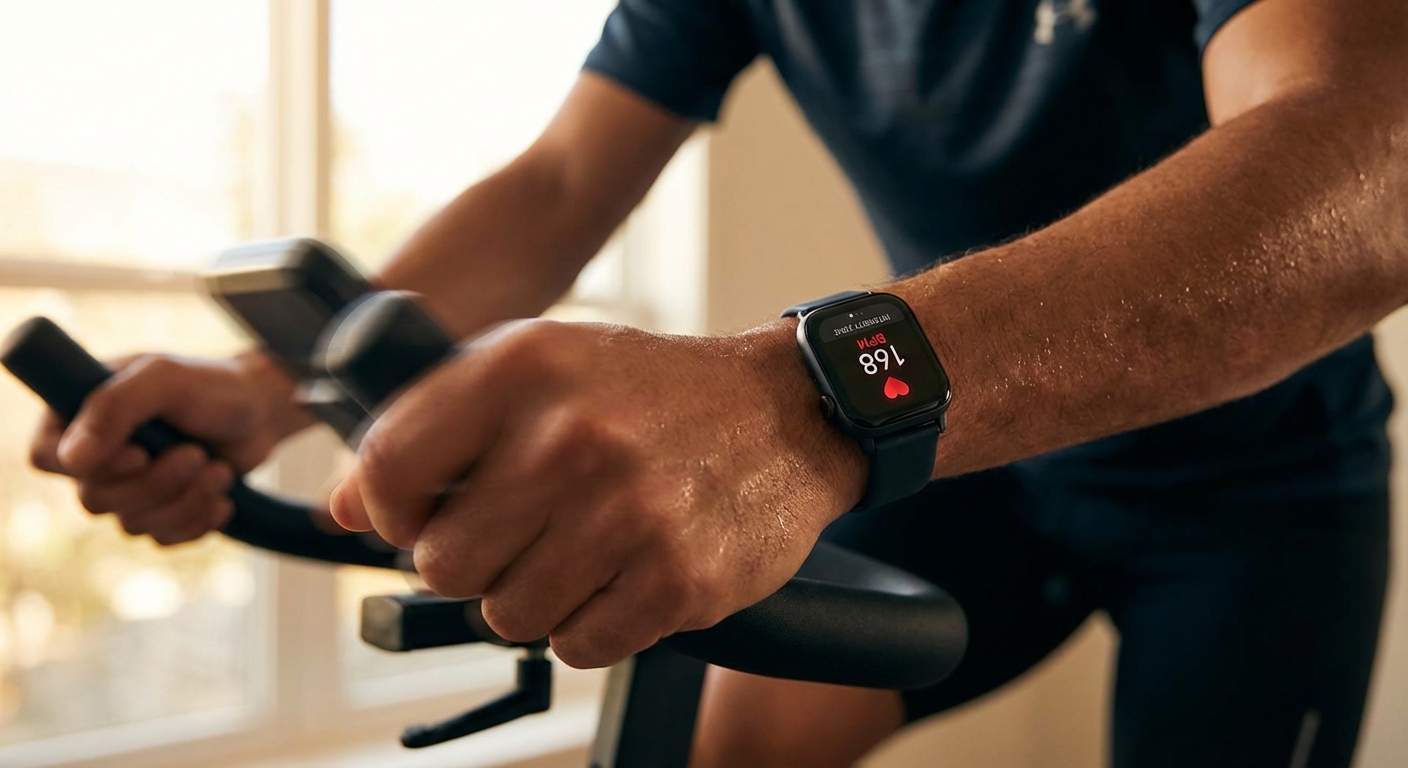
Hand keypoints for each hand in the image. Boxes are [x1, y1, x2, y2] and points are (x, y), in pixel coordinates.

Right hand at [29, 351, 313, 545]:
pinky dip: (196, 520)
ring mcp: (128, 487)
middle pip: (94, 499)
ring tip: (218, 467)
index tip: (140, 453)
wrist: (263, 412)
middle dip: (156, 482)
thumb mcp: (163, 380)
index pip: (46, 457)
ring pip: (131, 524)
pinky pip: (163, 539)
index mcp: (80, 414)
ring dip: (184, 498)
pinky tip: (223, 497)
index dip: (90, 467)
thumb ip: (114, 407)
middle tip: (197, 453)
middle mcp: (98, 455)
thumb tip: (72, 459)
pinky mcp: (160, 512)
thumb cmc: (212, 386)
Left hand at [329, 319, 865, 667]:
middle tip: (518, 533)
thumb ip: (435, 424)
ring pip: (507, 616)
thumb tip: (340, 508)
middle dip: (471, 559)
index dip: (389, 508)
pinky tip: (618, 573)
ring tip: (576, 550)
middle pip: (442, 562)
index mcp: (524, 369)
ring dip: (531, 597)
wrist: (784, 412)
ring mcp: (628, 513)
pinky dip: (589, 624)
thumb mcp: (542, 370)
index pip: (389, 468)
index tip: (419, 514)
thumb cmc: (651, 393)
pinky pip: (577, 646)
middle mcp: (573, 437)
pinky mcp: (678, 579)